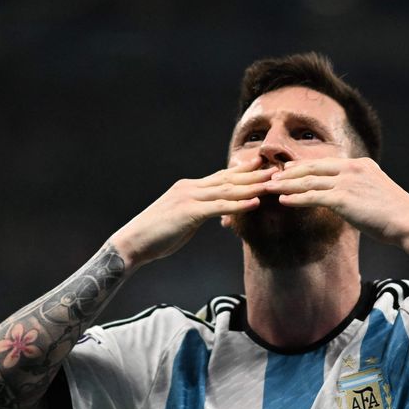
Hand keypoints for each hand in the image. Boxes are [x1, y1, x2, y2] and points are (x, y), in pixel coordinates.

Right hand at [110, 164, 275, 267]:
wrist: (132, 243)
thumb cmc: (156, 236)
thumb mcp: (183, 220)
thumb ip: (200, 212)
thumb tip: (217, 215)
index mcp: (189, 188)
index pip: (221, 176)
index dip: (243, 171)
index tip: (262, 165)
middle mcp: (190, 188)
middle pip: (228, 179)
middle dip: (254, 174)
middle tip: (276, 168)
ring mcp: (189, 198)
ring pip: (227, 190)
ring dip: (252, 186)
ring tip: (273, 182)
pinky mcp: (189, 212)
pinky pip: (219, 207)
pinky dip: (239, 204)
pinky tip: (255, 202)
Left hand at [263, 157, 408, 245]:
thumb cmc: (396, 215)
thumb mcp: (378, 193)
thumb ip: (360, 190)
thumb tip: (347, 200)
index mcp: (362, 165)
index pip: (326, 163)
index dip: (304, 166)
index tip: (289, 170)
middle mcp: (352, 168)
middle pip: (313, 167)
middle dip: (289, 172)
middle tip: (271, 175)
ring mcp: (347, 182)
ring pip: (309, 181)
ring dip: (286, 184)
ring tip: (269, 187)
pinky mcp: (343, 198)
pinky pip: (312, 196)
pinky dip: (295, 198)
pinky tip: (283, 200)